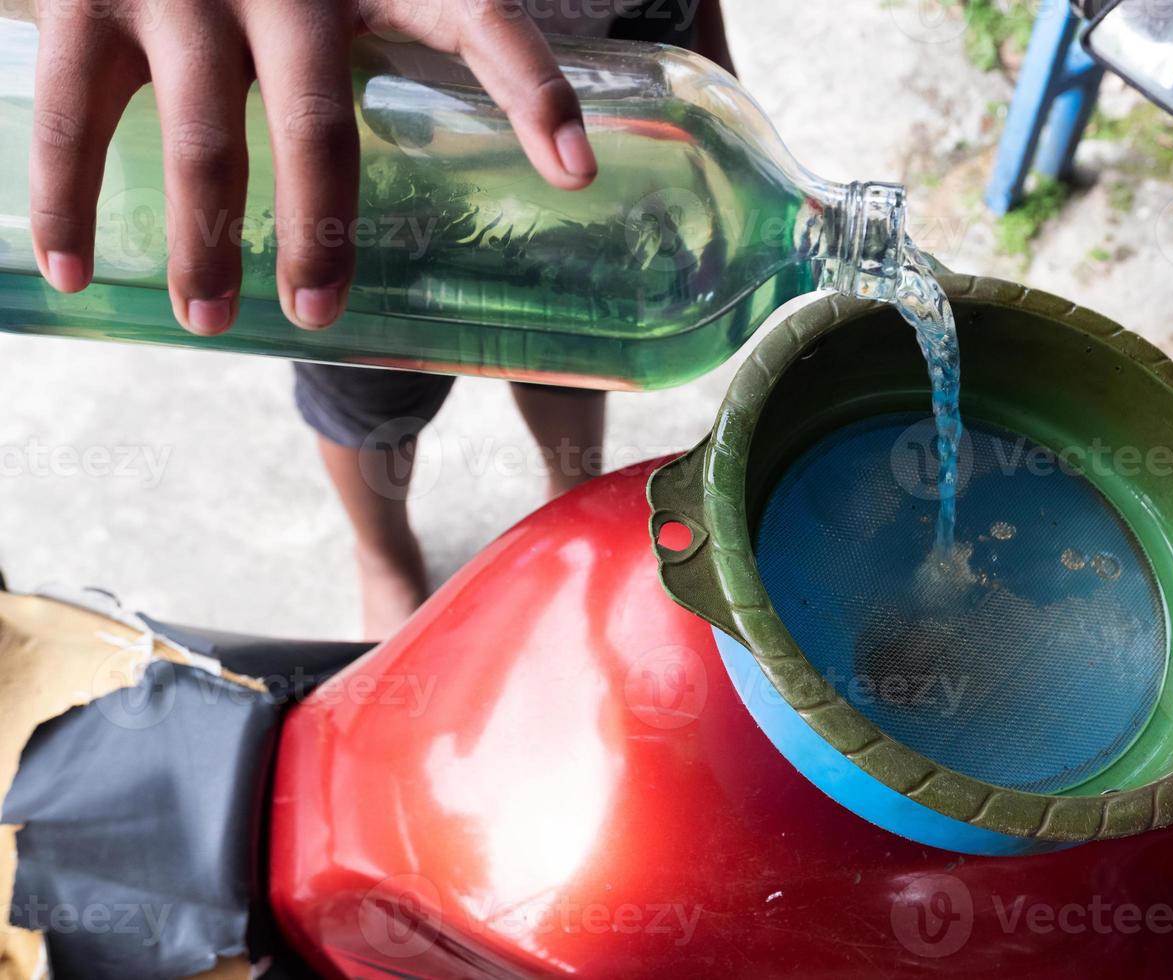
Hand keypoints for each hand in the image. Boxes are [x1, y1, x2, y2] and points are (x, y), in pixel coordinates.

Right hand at [29, 0, 597, 332]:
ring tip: (210, 319)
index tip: (578, 174)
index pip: (479, 19)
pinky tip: (74, 270)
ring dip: (205, 240)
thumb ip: (401, 41)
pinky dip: (68, 197)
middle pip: (320, 122)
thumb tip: (509, 163)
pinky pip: (74, 112)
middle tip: (319, 312)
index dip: (533, 92)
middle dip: (322, 230)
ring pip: (203, 135)